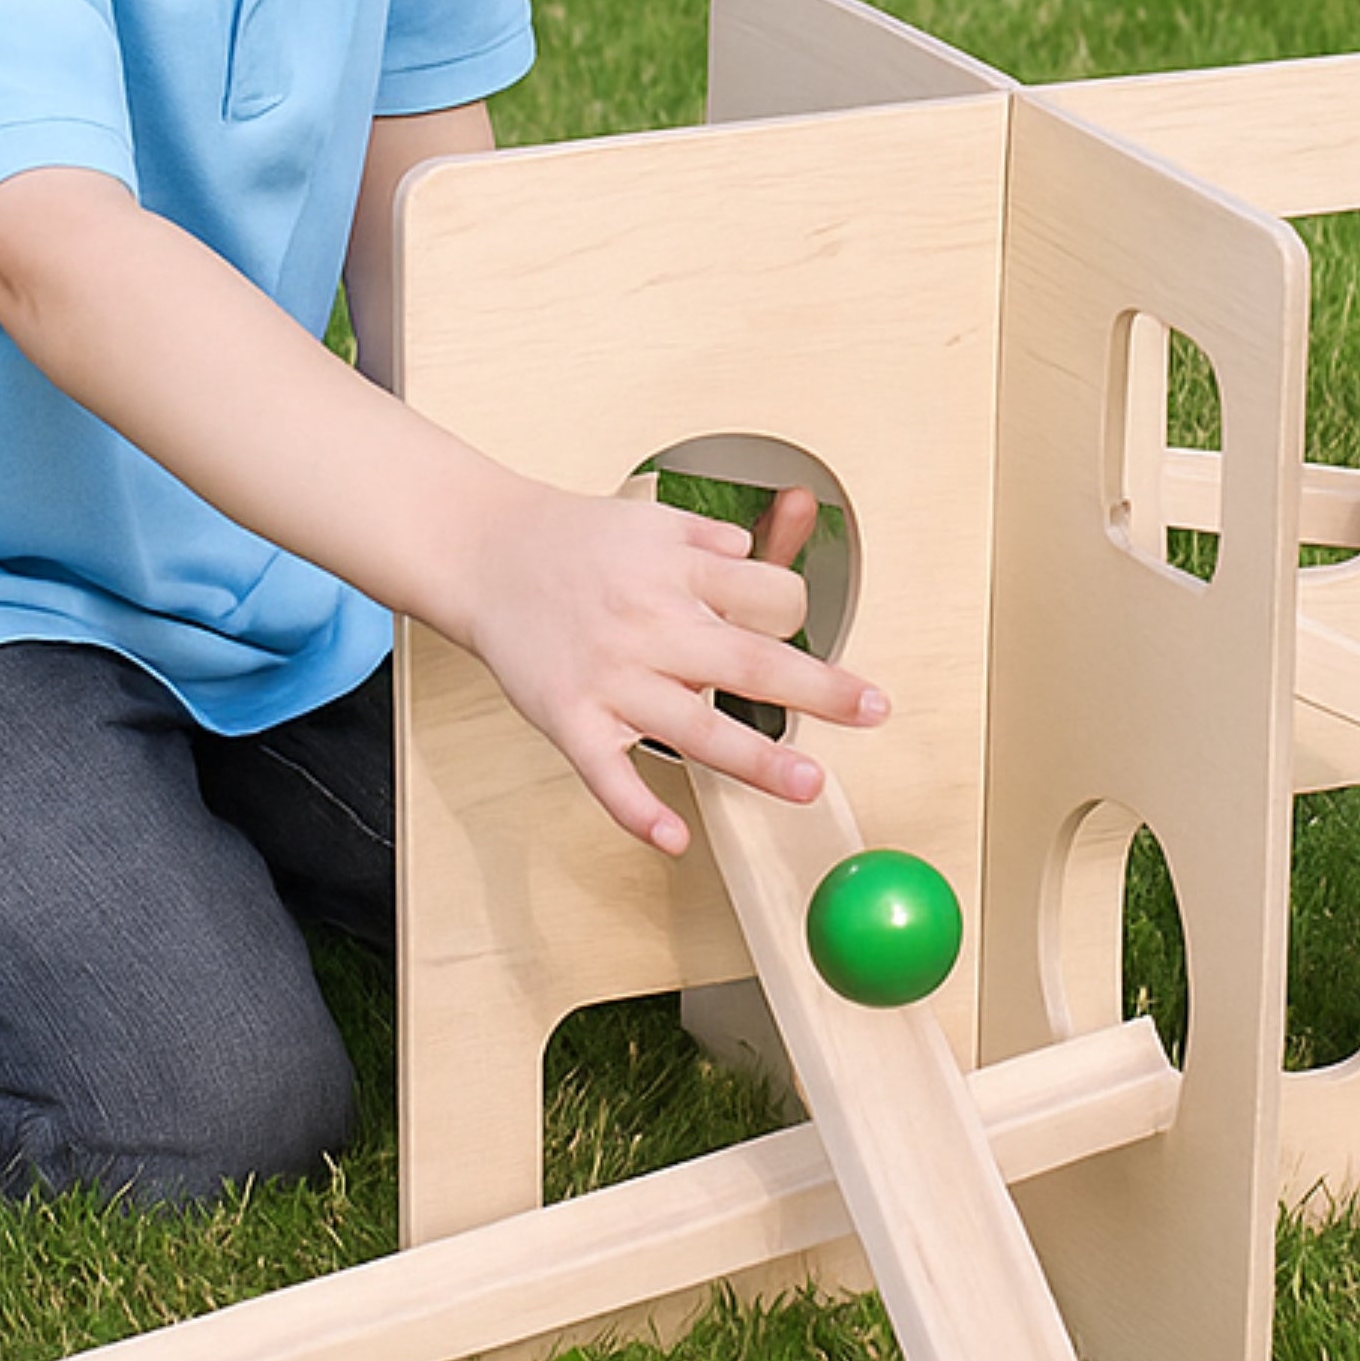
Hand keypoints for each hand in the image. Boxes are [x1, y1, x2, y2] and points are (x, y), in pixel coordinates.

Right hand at [453, 474, 884, 854]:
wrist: (484, 554)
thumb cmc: (576, 543)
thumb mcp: (653, 521)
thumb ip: (713, 538)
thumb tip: (763, 550)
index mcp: (678, 572)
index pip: (764, 595)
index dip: (796, 612)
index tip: (806, 630)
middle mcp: (651, 625)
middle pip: (747, 661)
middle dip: (818, 688)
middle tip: (874, 709)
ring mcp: (610, 678)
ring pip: (692, 728)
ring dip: (754, 759)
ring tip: (810, 784)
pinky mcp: (569, 718)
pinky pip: (607, 774)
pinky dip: (638, 810)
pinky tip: (675, 839)